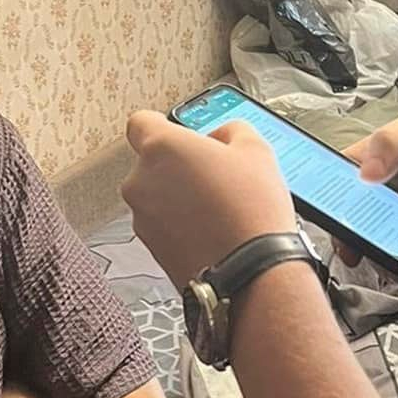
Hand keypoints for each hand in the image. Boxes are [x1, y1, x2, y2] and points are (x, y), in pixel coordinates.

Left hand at [122, 111, 295, 287]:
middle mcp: (141, 181)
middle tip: (215, 175)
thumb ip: (231, 130)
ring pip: (157, 195)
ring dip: (179, 197)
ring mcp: (142, 217)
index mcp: (161, 147)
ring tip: (219, 208)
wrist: (249, 274)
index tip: (181, 133)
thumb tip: (221, 136)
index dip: (163, 125)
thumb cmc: (250, 212)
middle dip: (179, 166)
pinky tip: (212, 230)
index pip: (141, 122)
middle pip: (152, 162)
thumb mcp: (256, 150)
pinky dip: (180, 224)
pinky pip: (162, 224)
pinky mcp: (150, 248)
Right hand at [335, 108, 397, 266]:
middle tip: (363, 250)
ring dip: (396, 259)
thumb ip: (393, 141)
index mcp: (373, 165)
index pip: (335, 186)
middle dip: (354, 244)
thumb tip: (364, 174)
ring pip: (384, 252)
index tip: (330, 218)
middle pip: (352, 227)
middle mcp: (384, 198)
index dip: (325, 203)